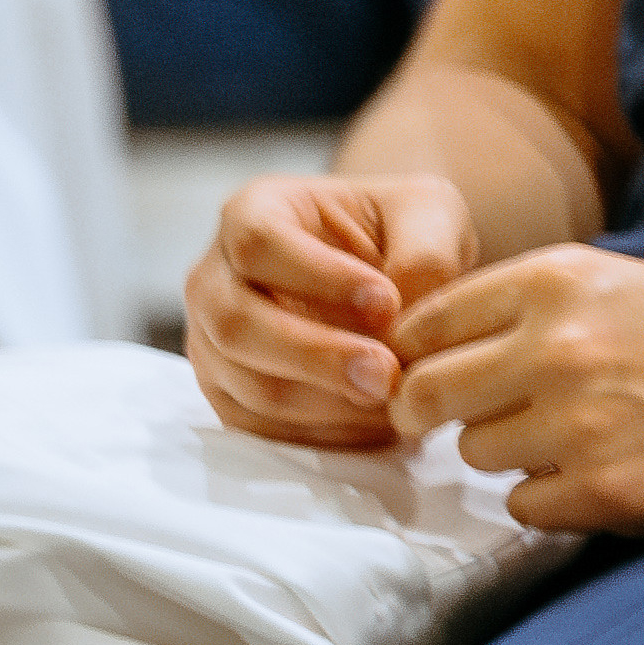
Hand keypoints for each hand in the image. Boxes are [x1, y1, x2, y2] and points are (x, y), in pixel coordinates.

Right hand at [186, 170, 475, 445]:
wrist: (395, 277)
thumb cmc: (406, 232)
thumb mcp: (431, 213)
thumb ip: (423, 253)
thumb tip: (394, 319)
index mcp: (253, 211)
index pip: (258, 244)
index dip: (319, 278)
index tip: (386, 302)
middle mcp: (215, 277)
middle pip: (237, 324)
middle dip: (317, 356)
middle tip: (387, 374)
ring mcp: (212, 342)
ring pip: (250, 384)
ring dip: (326, 403)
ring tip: (394, 398)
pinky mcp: (229, 395)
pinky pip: (262, 428)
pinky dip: (322, 433)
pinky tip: (375, 422)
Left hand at [387, 245, 643, 533]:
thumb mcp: (618, 283)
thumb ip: (525, 309)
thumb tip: (424, 356)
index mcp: (558, 279)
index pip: (424, 324)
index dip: (418, 356)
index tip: (436, 374)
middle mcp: (558, 346)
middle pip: (426, 396)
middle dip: (436, 413)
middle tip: (468, 421)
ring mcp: (579, 423)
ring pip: (474, 455)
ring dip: (508, 453)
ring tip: (575, 437)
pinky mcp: (606, 491)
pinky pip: (523, 506)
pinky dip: (551, 497)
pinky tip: (602, 472)